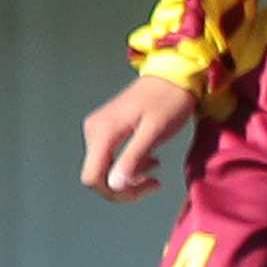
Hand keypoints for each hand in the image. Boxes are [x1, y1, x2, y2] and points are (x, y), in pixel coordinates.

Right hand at [78, 73, 200, 198]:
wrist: (175, 75)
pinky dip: (129, 164)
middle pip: (98, 174)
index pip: (92, 177)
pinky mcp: (108, 128)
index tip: (143, 190)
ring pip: (106, 167)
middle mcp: (94, 131)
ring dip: (130, 175)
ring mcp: (99, 129)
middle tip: (154, 183)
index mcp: (102, 133)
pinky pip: (112, 155)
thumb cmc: (168, 101)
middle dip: (125, 186)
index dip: (114, 192)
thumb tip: (115, 186)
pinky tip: (150, 160)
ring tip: (155, 168)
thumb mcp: (154, 132)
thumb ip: (133, 158)